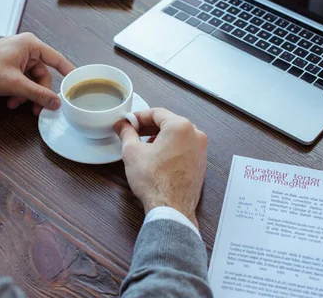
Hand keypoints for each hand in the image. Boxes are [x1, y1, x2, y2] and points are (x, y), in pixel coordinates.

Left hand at [0, 33, 74, 114]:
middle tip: (36, 109)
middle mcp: (26, 49)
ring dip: (25, 95)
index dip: (69, 72)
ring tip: (16, 105)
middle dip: (37, 93)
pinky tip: (10, 101)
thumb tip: (56, 102)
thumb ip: (37, 94)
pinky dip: (18, 92)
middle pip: (43, 75)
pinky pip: (21, 81)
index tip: (79, 84)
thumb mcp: (14, 84)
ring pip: (31, 81)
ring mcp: (17, 58)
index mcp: (31, 45)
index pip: (57, 59)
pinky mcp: (9, 67)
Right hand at [114, 108, 207, 226]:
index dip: (138, 117)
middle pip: (168, 122)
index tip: (128, 122)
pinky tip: (156, 158)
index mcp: (180, 127)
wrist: (171, 209)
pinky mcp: (200, 164)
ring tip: (143, 147)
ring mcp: (200, 150)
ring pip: (176, 136)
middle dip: (148, 127)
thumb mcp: (132, 152)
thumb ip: (126, 133)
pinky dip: (169, 148)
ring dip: (159, 137)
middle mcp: (195, 135)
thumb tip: (123, 126)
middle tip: (133, 133)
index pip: (156, 113)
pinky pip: (183, 148)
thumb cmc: (156, 183)